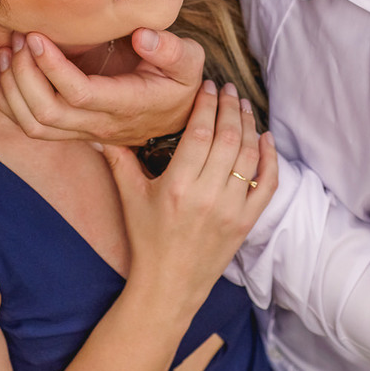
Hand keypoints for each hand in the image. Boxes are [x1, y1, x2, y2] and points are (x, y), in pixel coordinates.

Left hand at [0, 27, 204, 144]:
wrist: (174, 119)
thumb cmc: (178, 84)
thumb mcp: (189, 64)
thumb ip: (171, 50)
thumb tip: (142, 36)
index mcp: (127, 104)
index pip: (80, 95)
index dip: (53, 69)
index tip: (37, 37)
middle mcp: (99, 124)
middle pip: (47, 113)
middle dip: (24, 75)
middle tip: (20, 38)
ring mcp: (81, 131)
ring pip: (32, 123)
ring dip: (11, 88)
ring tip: (7, 51)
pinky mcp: (68, 129)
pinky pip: (27, 124)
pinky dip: (6, 99)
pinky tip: (0, 70)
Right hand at [101, 81, 277, 314]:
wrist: (170, 284)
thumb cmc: (147, 240)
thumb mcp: (129, 198)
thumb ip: (118, 159)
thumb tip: (99, 127)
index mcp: (178, 186)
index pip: (199, 132)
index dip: (206, 104)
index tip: (208, 85)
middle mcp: (208, 195)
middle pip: (227, 138)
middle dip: (229, 107)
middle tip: (228, 88)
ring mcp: (232, 209)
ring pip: (248, 156)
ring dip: (249, 125)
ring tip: (243, 105)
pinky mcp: (247, 222)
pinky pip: (266, 184)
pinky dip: (270, 158)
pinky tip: (265, 138)